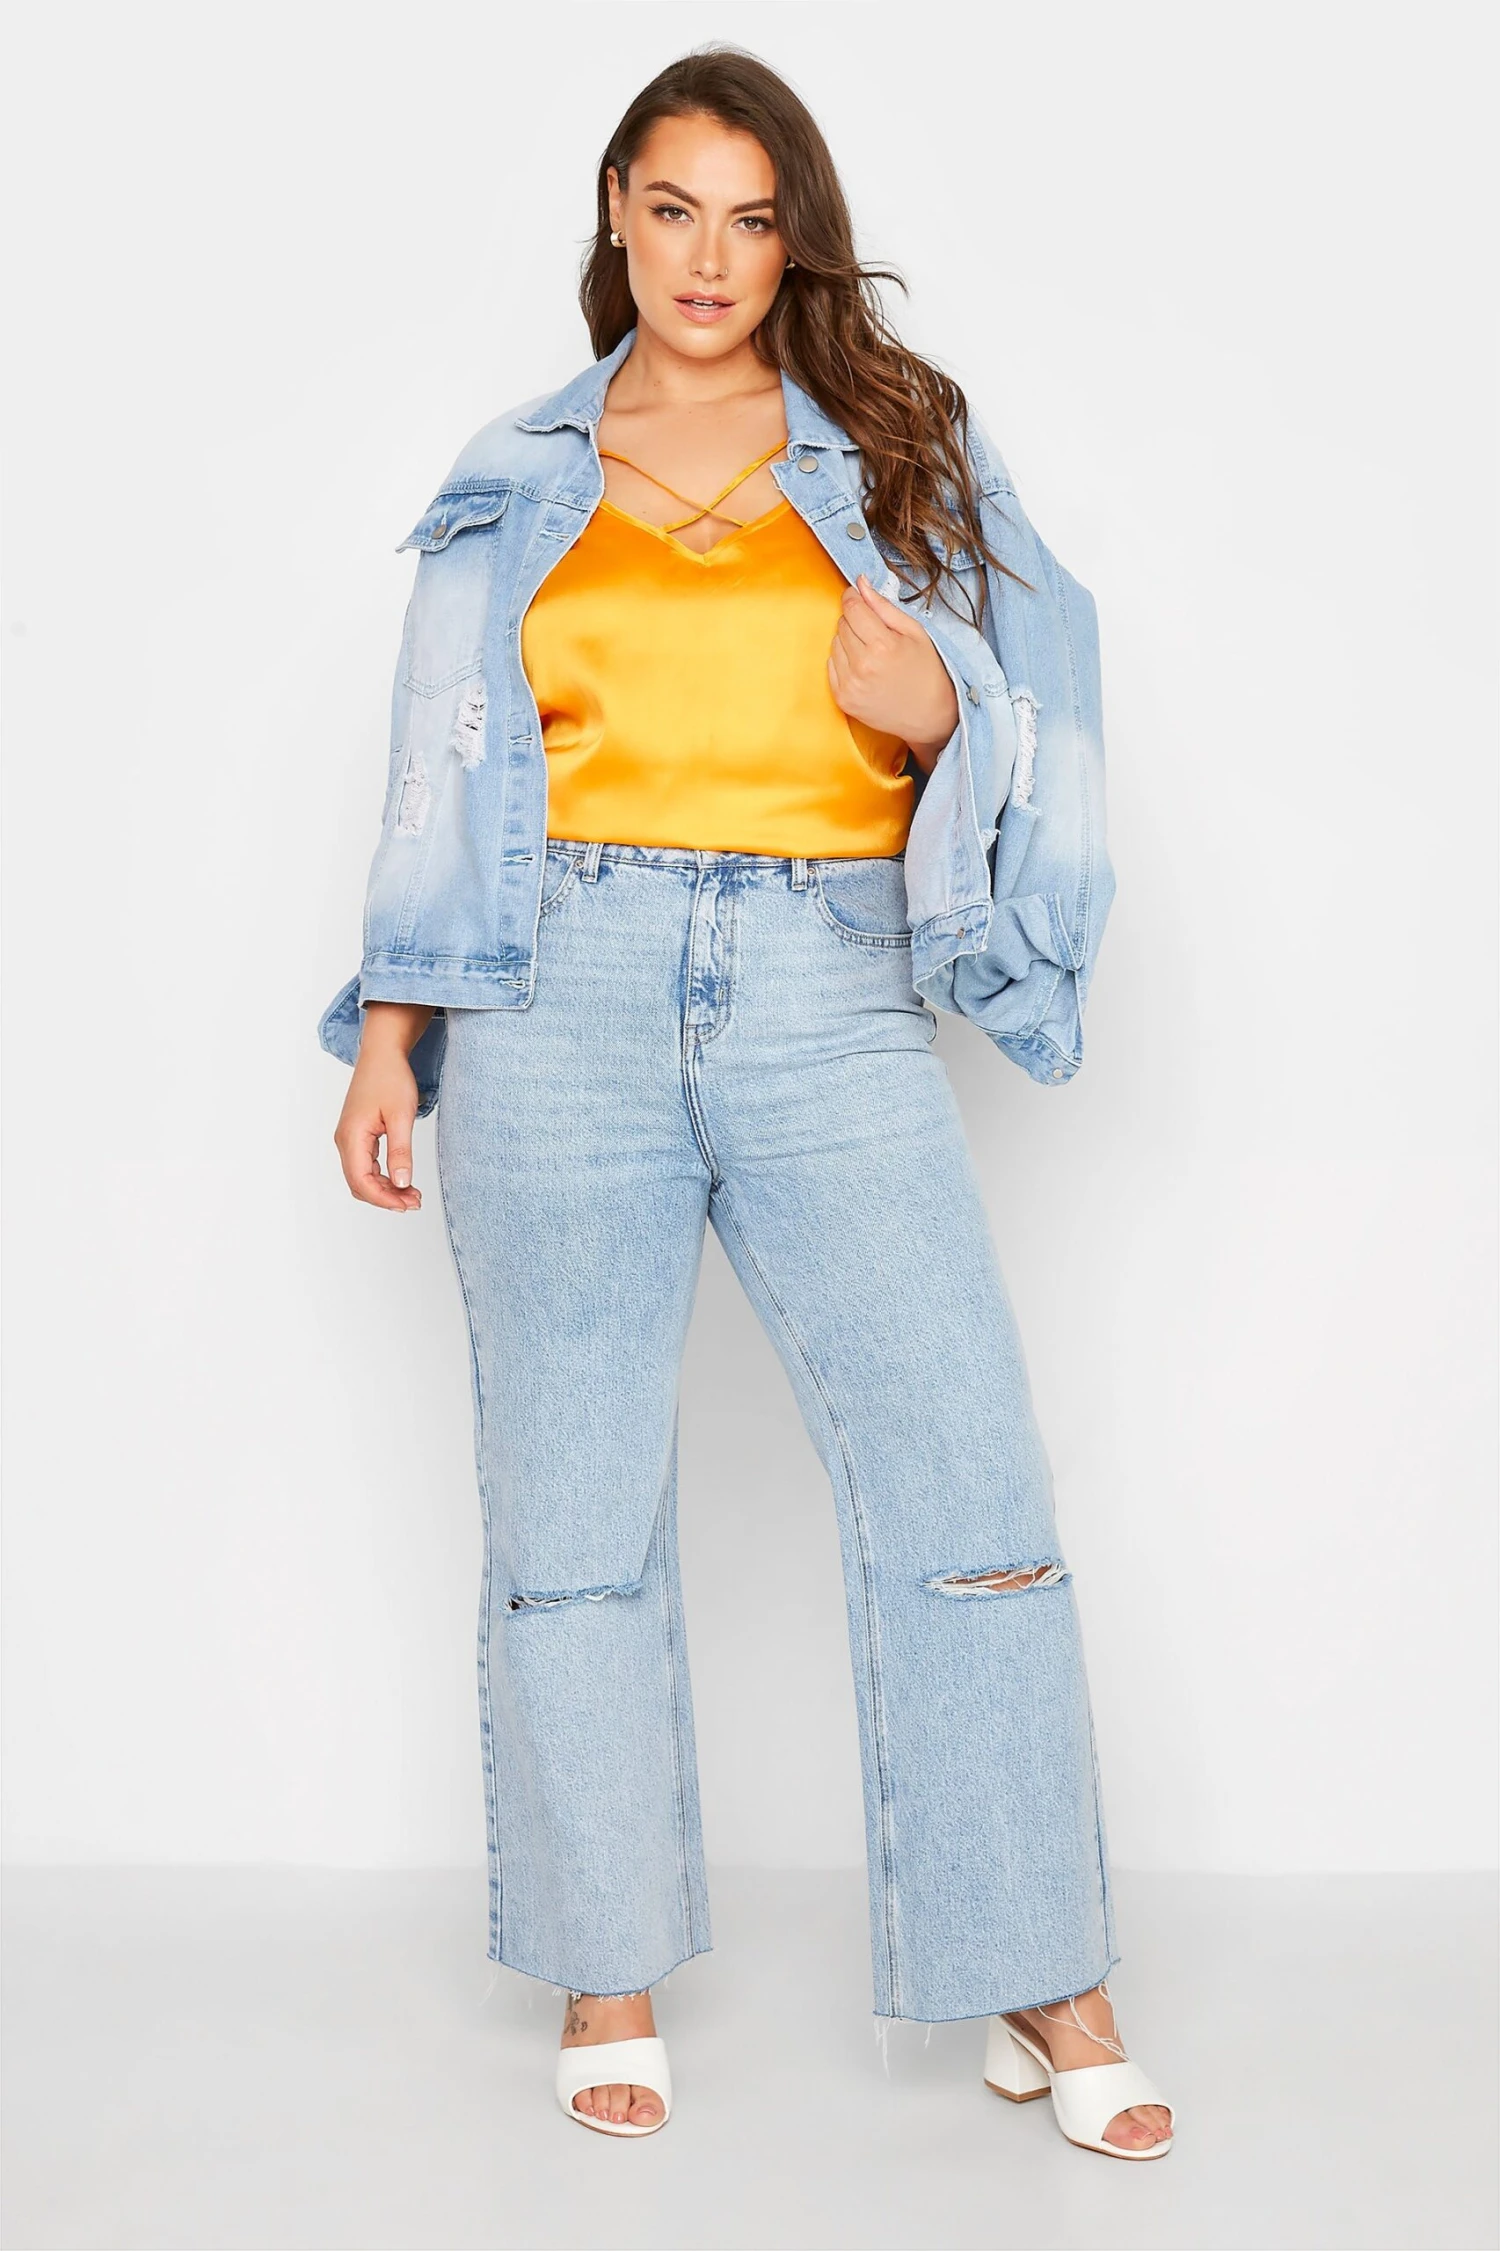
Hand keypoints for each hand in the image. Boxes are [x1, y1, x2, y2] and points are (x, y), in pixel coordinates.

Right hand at [333, 1003, 430, 1210]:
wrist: (382, 1054)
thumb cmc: (391, 1078)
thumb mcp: (401, 1116)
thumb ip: (401, 1152)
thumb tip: (402, 1183)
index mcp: (352, 1136)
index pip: (361, 1181)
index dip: (384, 1199)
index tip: (407, 1204)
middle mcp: (345, 1140)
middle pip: (360, 1183)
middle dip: (386, 1197)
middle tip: (415, 1202)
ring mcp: (349, 1138)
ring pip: (362, 1176)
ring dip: (385, 1189)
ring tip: (412, 1194)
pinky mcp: (357, 1135)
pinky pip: (366, 1165)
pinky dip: (383, 1176)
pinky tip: (402, 1179)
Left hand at [828, 574, 959, 768]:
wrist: (929, 715)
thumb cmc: (926, 671)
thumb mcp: (914, 632)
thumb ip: (883, 606)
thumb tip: (860, 583)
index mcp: (882, 645)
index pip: (852, 608)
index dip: (854, 598)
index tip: (858, 598)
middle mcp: (862, 665)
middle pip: (842, 624)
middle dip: (855, 621)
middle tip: (875, 634)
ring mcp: (850, 684)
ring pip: (834, 643)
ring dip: (849, 642)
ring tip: (872, 653)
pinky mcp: (843, 699)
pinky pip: (831, 665)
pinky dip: (843, 661)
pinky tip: (864, 668)